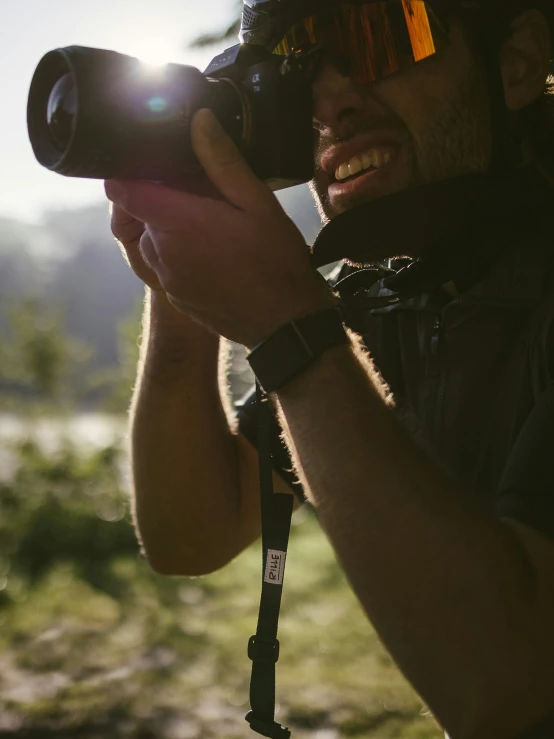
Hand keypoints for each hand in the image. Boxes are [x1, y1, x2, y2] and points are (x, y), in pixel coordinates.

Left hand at [105, 109, 333, 347]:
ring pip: (151, 240)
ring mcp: (167, 279)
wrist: (285, 324)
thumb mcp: (258, 204)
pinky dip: (178, 254)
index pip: (123, 190)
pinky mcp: (175, 297)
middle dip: (161, 198)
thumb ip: (223, 162)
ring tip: (210, 226)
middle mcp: (163, 252)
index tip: (147, 163)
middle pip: (140, 213)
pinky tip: (214, 255)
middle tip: (200, 195)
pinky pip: (164, 266)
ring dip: (169, 228)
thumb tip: (199, 121)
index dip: (127, 172)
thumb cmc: (277, 262)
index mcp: (179, 224)